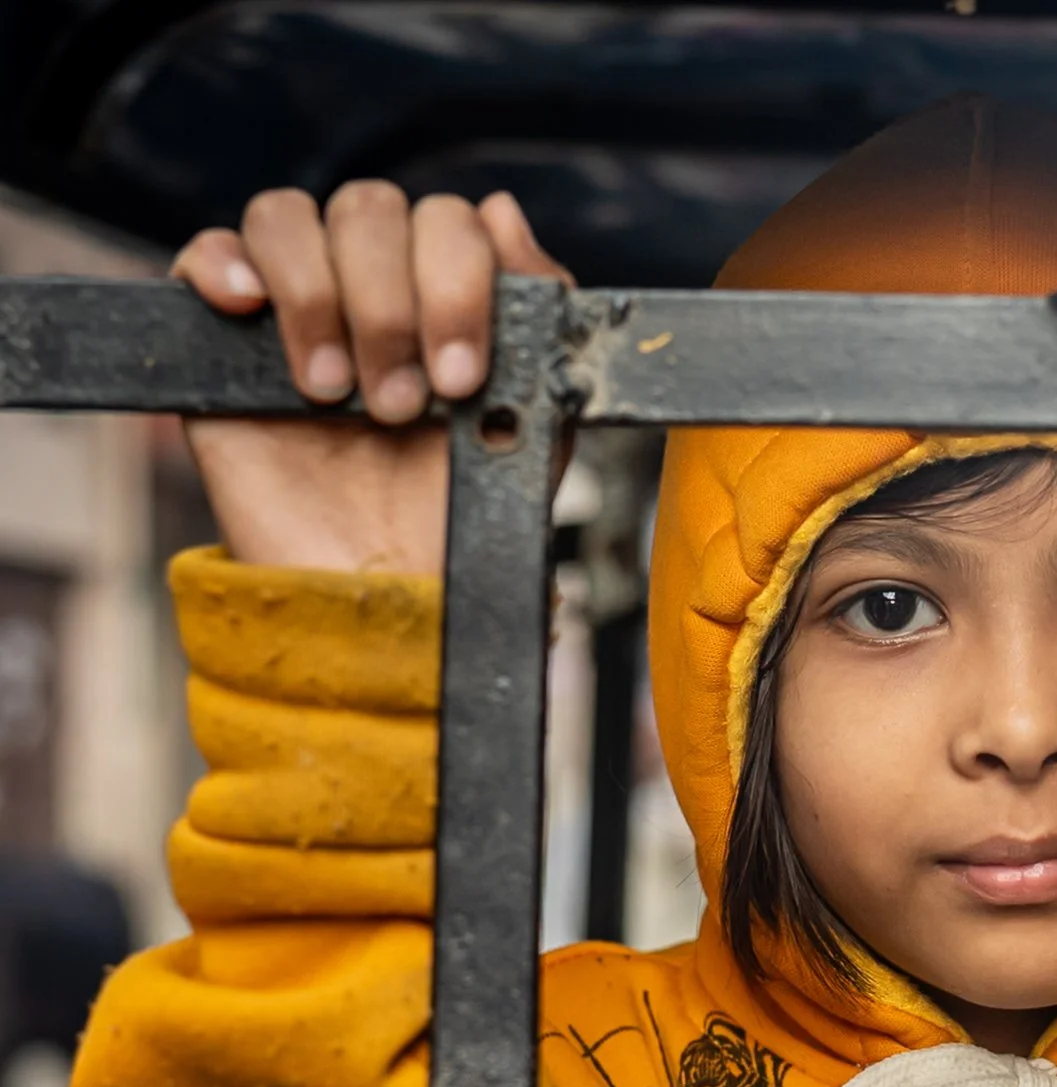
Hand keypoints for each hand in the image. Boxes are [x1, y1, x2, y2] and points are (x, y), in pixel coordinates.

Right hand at [170, 183, 570, 576]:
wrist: (386, 594)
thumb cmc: (463, 514)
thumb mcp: (531, 414)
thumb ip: (535, 308)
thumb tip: (502, 208)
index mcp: (447, 292)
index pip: (447, 217)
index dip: (457, 282)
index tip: (463, 378)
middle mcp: (374, 286)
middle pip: (371, 206)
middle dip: (394, 304)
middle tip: (402, 406)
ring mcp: (297, 306)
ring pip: (290, 215)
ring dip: (321, 299)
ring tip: (335, 396)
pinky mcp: (222, 337)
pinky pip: (207, 248)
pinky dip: (227, 262)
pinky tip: (249, 310)